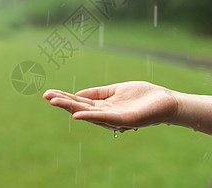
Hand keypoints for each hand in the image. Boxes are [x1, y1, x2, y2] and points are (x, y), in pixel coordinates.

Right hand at [42, 81, 178, 132]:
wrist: (166, 101)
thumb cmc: (143, 96)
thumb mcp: (115, 90)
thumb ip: (98, 92)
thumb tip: (77, 93)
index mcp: (103, 106)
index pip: (80, 101)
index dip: (65, 97)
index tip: (48, 92)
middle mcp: (106, 114)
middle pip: (80, 107)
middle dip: (62, 102)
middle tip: (45, 96)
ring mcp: (114, 118)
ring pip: (88, 112)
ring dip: (70, 108)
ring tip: (54, 102)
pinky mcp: (124, 120)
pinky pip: (104, 118)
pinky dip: (89, 116)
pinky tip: (76, 114)